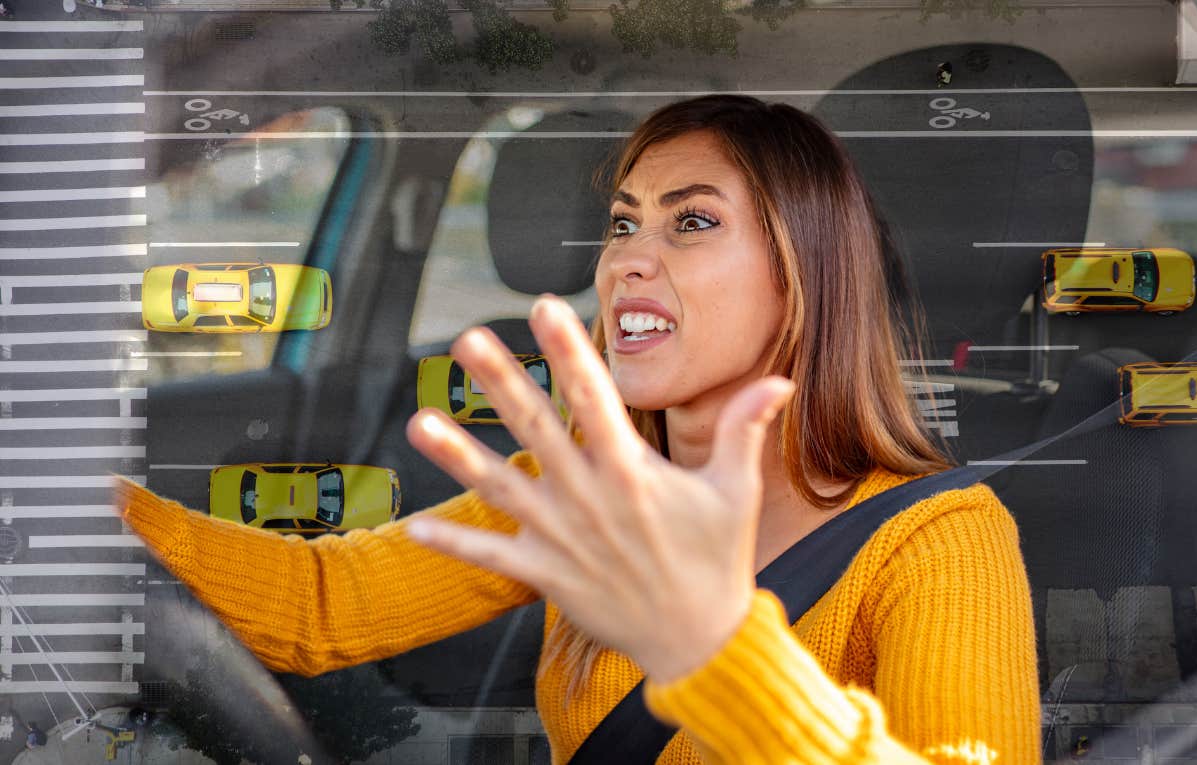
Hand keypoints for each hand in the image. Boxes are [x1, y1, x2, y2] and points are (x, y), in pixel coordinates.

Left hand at [404, 294, 794, 682]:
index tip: (543, 308)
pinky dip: (455, 545)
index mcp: (633, 473)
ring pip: (502, 488)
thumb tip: (777, 380)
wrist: (699, 641)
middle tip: (467, 340)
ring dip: (459, 455)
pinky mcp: (547, 576)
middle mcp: (590, 500)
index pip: (595, 398)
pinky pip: (492, 559)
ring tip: (419, 421)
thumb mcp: (737, 492)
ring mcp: (563, 539)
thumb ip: (744, 430)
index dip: (568, 350)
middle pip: (538, 430)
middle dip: (501, 382)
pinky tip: (413, 525)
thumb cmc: (718, 561)